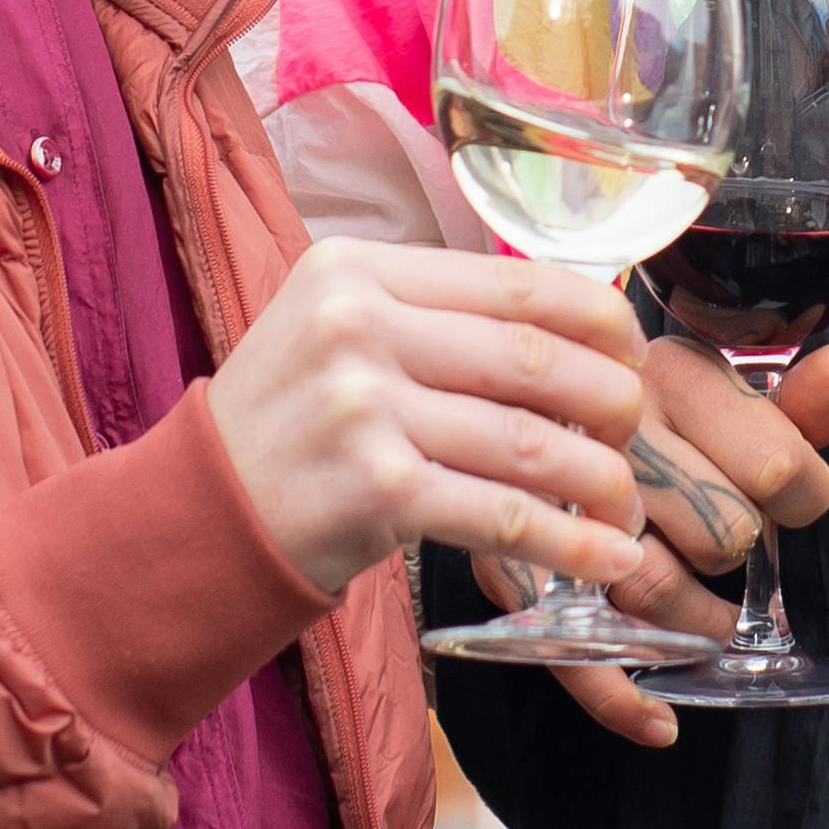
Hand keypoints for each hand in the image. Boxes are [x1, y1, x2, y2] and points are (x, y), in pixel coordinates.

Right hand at [213, 238, 654, 599]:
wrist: (194, 515)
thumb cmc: (281, 424)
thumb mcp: (334, 329)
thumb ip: (429, 313)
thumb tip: (568, 323)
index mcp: (357, 270)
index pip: (513, 282)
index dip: (598, 317)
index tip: (633, 350)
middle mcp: (358, 327)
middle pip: (533, 358)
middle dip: (611, 402)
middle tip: (634, 433)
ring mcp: (364, 409)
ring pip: (528, 441)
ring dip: (600, 480)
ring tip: (626, 506)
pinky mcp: (375, 491)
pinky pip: (502, 514)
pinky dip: (569, 542)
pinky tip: (608, 558)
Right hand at [539, 340, 828, 752]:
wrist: (515, 415)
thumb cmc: (653, 421)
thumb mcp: (726, 398)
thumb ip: (796, 402)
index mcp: (671, 372)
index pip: (782, 470)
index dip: (797, 500)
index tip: (775, 494)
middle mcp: (608, 429)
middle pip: (725, 534)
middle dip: (734, 550)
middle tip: (719, 540)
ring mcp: (555, 501)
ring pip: (657, 589)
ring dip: (696, 623)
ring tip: (707, 619)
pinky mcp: (512, 566)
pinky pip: (576, 650)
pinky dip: (620, 698)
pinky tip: (660, 723)